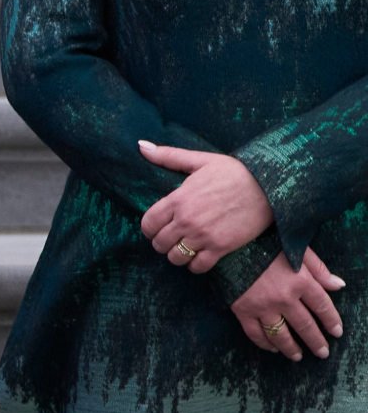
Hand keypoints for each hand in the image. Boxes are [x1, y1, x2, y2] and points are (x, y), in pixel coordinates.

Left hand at [138, 141, 274, 273]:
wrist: (271, 185)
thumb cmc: (235, 172)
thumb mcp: (201, 160)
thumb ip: (169, 156)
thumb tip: (141, 146)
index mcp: (178, 199)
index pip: (148, 224)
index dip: (150, 228)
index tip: (158, 227)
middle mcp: (187, 220)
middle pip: (159, 243)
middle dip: (162, 242)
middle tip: (172, 238)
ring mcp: (203, 235)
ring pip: (175, 257)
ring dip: (177, 255)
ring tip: (185, 247)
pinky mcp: (221, 247)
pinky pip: (197, 266)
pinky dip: (195, 265)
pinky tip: (200, 256)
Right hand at [234, 246, 347, 360]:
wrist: (229, 246)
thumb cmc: (266, 244)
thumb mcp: (297, 250)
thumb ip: (319, 269)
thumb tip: (338, 285)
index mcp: (300, 281)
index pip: (322, 306)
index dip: (332, 321)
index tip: (336, 333)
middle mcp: (284, 298)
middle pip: (305, 325)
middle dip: (316, 341)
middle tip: (323, 353)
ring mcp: (262, 307)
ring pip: (280, 334)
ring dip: (291, 348)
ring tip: (298, 357)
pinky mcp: (242, 310)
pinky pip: (255, 333)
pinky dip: (264, 344)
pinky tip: (273, 348)